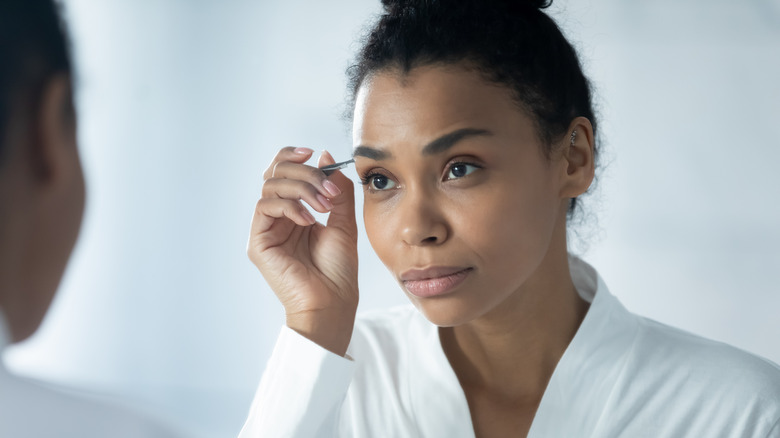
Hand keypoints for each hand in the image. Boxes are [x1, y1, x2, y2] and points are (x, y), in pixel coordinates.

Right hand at [248, 147, 357, 355]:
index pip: (283, 172)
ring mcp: (266, 230)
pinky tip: (310, 220)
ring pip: (270, 187)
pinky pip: (265, 208)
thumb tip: (325, 156)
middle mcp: (277, 218)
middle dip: (304, 173)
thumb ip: (336, 189)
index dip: (293, 157)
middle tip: (329, 190)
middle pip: (274, 174)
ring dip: (302, 188)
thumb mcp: (344, 220)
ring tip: (324, 206)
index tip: (315, 154)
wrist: (333, 302)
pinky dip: (289, 206)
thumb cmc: (338, 270)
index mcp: (294, 211)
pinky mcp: (258, 243)